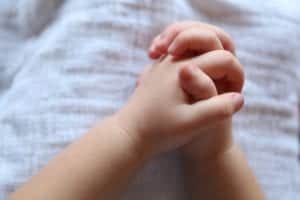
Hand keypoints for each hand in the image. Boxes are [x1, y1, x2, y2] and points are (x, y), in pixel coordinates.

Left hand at [117, 52, 243, 158]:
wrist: (128, 134)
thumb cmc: (158, 131)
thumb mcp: (192, 124)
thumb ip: (218, 110)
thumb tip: (239, 98)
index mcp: (185, 70)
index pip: (222, 59)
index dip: (236, 74)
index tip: (235, 91)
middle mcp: (173, 61)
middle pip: (206, 39)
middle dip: (223, 57)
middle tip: (227, 76)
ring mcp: (163, 64)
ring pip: (190, 43)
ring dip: (206, 51)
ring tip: (212, 69)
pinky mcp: (157, 71)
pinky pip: (178, 54)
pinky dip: (190, 56)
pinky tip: (190, 72)